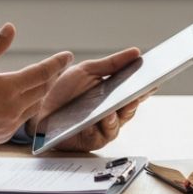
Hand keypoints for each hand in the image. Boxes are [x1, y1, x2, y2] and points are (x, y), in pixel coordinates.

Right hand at [0, 24, 72, 153]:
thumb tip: (11, 28)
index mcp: (8, 88)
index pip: (43, 72)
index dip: (57, 63)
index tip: (67, 55)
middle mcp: (13, 109)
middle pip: (43, 89)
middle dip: (53, 76)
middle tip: (58, 66)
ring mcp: (9, 125)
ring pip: (35, 106)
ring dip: (42, 92)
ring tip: (43, 81)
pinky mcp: (2, 136)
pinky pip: (23, 120)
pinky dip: (28, 108)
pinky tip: (23, 102)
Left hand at [31, 47, 145, 152]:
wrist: (38, 106)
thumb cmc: (63, 89)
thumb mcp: (87, 71)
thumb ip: (112, 63)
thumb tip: (136, 52)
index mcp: (111, 96)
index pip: (134, 93)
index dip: (145, 88)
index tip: (154, 79)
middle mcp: (110, 114)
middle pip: (128, 110)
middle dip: (134, 101)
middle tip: (139, 92)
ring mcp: (100, 129)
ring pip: (117, 125)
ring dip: (118, 116)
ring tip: (117, 106)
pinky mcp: (89, 141)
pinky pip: (100, 136)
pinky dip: (101, 127)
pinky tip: (99, 118)